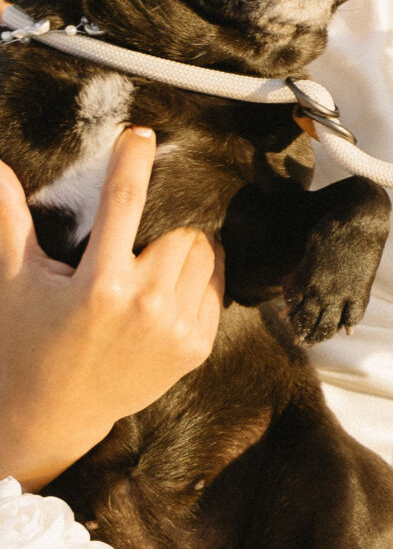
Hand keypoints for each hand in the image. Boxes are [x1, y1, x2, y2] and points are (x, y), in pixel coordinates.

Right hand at [0, 129, 222, 485]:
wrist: (55, 413)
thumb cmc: (28, 342)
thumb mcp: (15, 282)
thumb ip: (10, 221)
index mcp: (97, 285)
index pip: (124, 202)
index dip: (132, 160)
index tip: (140, 134)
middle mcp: (143, 307)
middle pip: (180, 231)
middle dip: (162, 228)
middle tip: (136, 244)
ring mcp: (174, 330)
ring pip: (205, 256)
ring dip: (184, 251)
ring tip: (150, 267)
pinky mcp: (195, 349)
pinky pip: (216, 289)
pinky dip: (198, 282)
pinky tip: (164, 294)